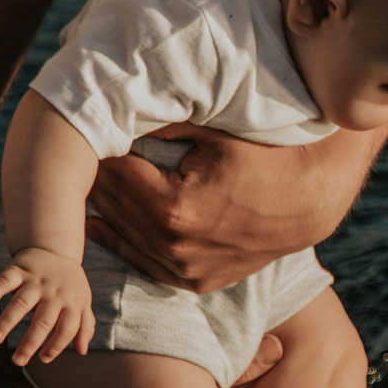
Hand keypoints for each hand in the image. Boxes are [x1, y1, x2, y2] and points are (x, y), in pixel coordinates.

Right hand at [0, 247, 95, 366]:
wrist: (55, 248)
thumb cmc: (69, 283)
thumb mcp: (83, 301)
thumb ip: (84, 325)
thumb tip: (83, 351)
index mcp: (72, 302)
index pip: (67, 329)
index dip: (57, 346)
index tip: (43, 359)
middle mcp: (54, 292)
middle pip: (43, 321)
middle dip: (29, 343)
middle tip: (17, 361)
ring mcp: (36, 280)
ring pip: (21, 303)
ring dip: (7, 322)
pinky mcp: (19, 269)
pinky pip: (5, 281)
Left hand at [87, 123, 387, 293]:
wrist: (314, 200)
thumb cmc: (266, 156)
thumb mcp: (213, 132)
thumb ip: (161, 124)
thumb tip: (116, 106)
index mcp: (174, 208)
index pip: (112, 175)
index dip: (95, 151)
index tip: (78, 132)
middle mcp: (175, 247)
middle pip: (113, 207)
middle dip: (93, 178)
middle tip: (73, 153)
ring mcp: (186, 270)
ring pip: (123, 238)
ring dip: (102, 209)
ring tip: (83, 183)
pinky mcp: (196, 281)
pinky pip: (145, 264)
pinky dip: (123, 242)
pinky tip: (100, 225)